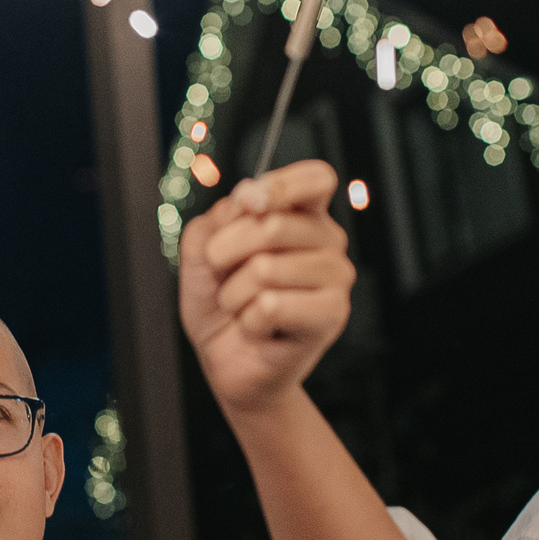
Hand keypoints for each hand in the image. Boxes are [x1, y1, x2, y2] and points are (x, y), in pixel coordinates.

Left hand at [178, 160, 354, 413]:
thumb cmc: (220, 304)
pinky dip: (249, 321)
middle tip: (223, 275)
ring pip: (266, 269)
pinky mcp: (333, 314)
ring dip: (234, 294)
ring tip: (243, 307)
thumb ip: (218, 219)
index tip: (249, 202)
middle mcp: (328, 241)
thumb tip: (248, 202)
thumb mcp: (202, 252)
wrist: (226, 362)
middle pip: (274, 224)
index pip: (317, 178)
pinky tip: (259, 329)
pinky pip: (272, 306)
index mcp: (303, 215)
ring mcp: (336, 278)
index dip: (282, 183)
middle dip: (226, 252)